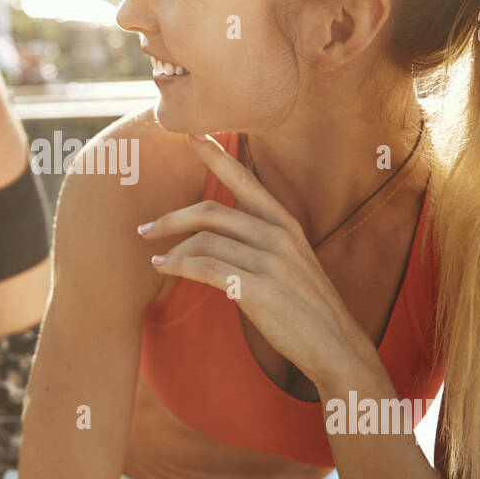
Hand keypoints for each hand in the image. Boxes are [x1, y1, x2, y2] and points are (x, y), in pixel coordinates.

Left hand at [139, 133, 379, 394]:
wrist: (335, 344)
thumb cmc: (306, 306)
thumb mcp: (290, 261)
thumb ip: (261, 241)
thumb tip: (218, 236)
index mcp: (285, 223)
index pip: (245, 180)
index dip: (216, 156)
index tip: (191, 134)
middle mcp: (277, 235)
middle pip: (211, 212)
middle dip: (172, 218)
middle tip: (144, 228)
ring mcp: (269, 260)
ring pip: (204, 241)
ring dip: (171, 249)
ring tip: (154, 259)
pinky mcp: (258, 288)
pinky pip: (205, 268)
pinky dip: (178, 266)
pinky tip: (162, 269)